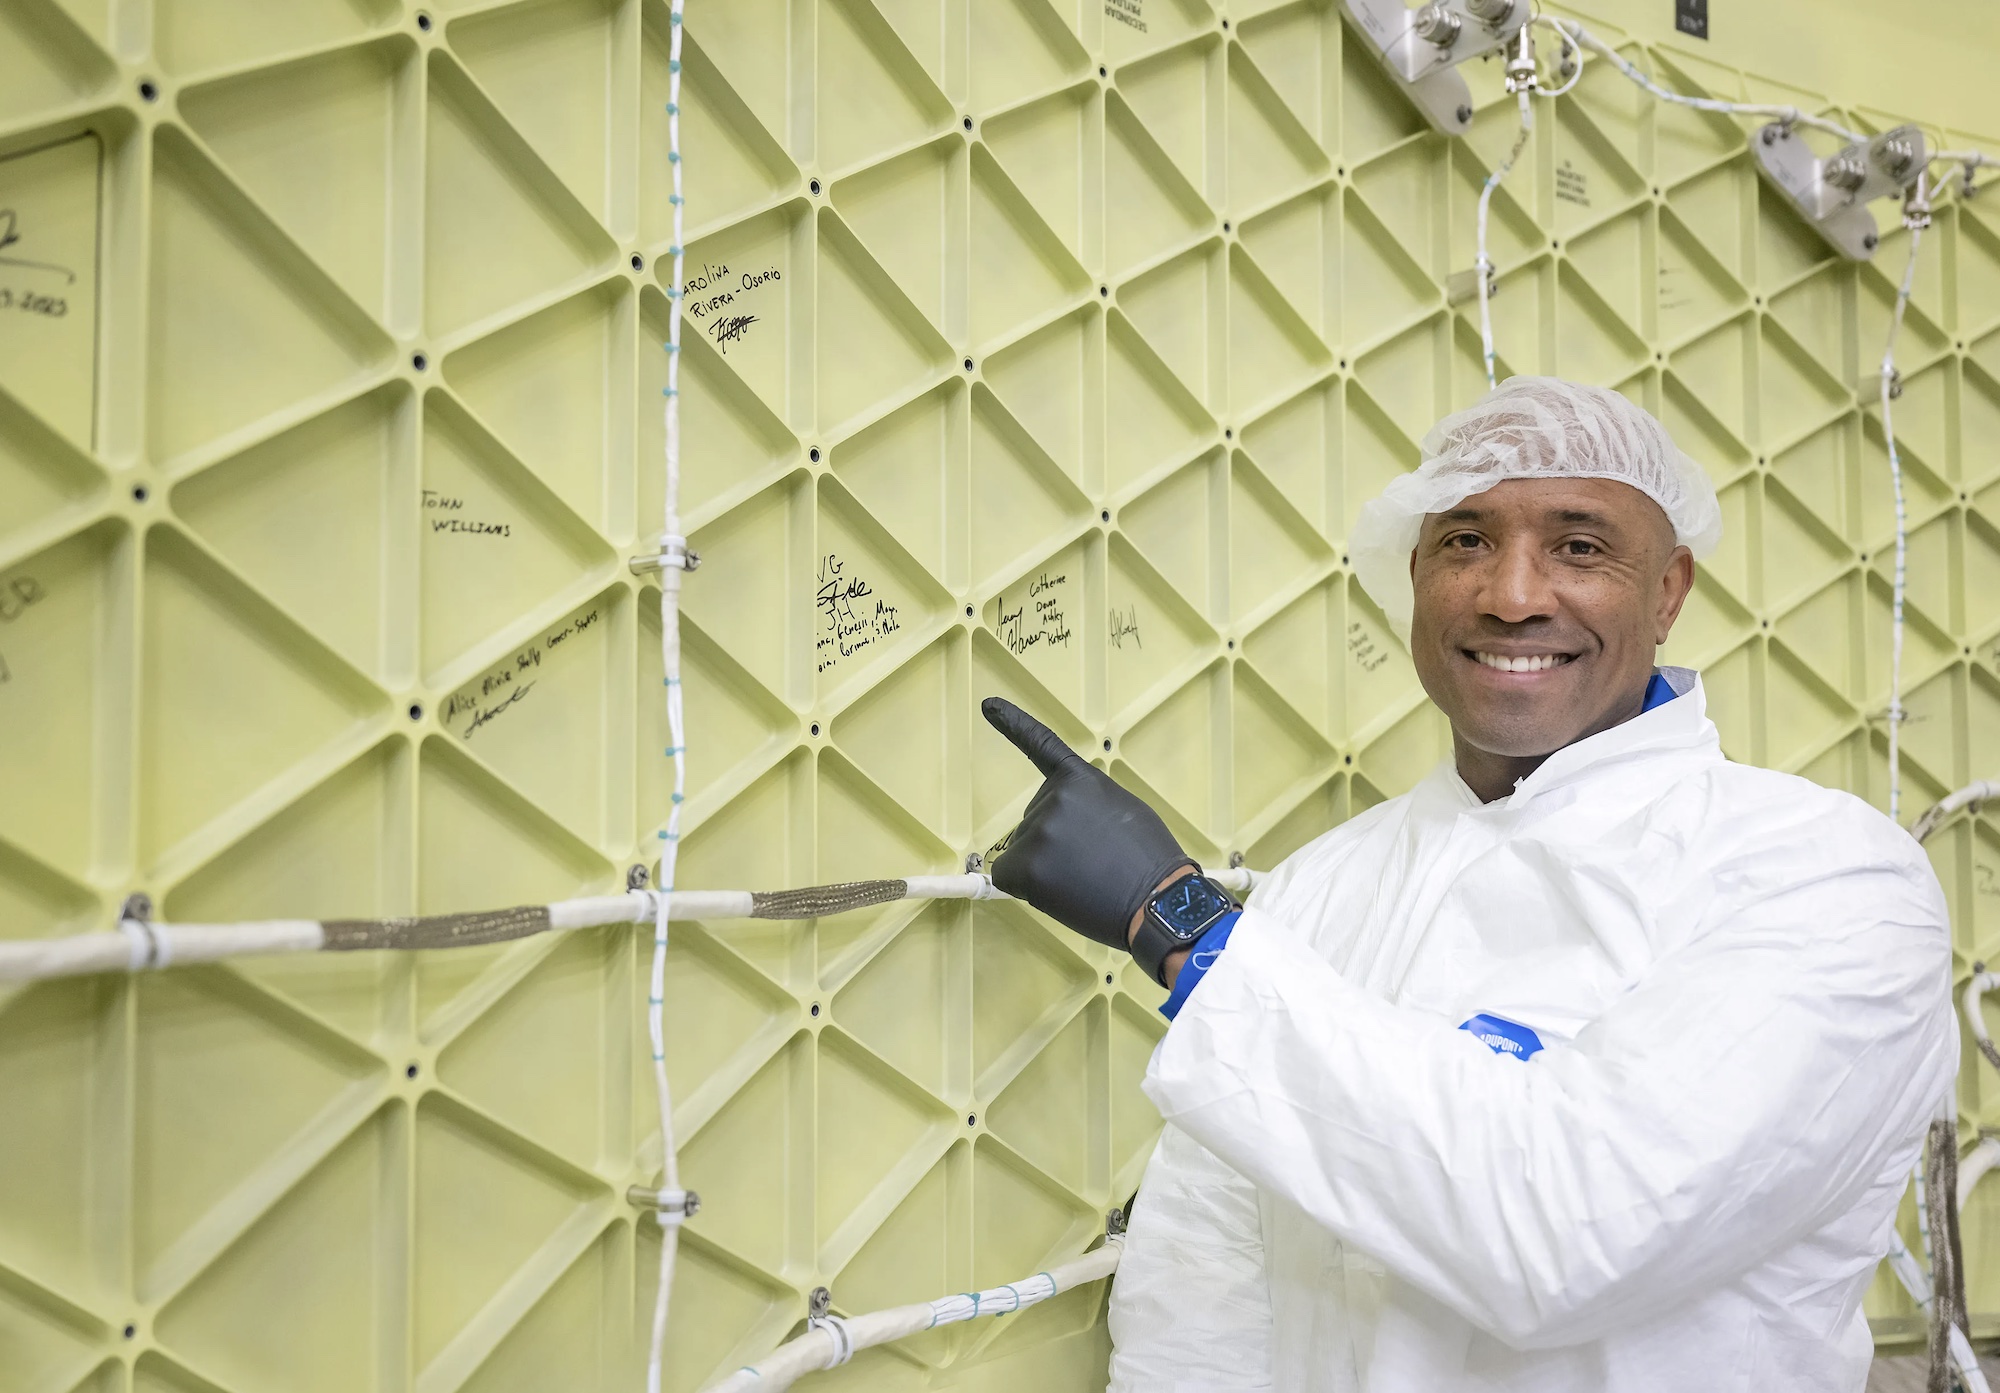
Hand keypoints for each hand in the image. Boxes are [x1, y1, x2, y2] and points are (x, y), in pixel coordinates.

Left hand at [982, 697, 1195, 950]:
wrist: (1158, 901)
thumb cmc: (1149, 863)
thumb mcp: (1125, 812)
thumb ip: (1091, 806)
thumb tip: (1072, 826)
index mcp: (1082, 779)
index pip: (1042, 745)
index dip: (1014, 724)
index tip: (988, 705)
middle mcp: (1054, 797)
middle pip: (1035, 820)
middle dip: (1055, 843)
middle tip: (1093, 864)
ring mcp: (1038, 830)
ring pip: (1024, 851)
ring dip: (1046, 868)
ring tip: (1086, 881)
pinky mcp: (1026, 865)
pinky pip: (1009, 876)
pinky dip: (1027, 888)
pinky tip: (1060, 893)